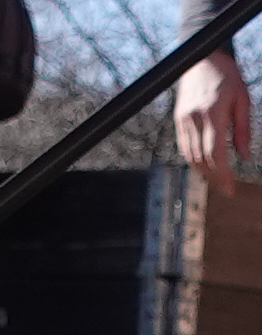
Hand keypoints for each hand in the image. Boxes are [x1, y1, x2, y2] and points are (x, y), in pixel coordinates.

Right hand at [176, 51, 251, 195]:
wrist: (200, 59)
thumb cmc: (226, 75)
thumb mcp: (242, 98)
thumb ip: (243, 128)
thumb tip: (244, 156)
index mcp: (213, 113)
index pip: (215, 153)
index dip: (223, 174)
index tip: (230, 188)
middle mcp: (194, 120)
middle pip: (202, 159)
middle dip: (214, 177)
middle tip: (226, 188)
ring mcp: (183, 122)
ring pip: (191, 157)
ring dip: (203, 172)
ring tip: (217, 180)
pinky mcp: (178, 122)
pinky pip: (185, 148)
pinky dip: (194, 161)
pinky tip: (204, 166)